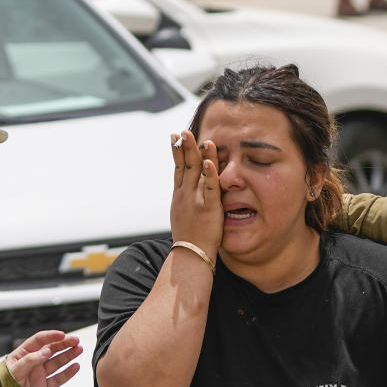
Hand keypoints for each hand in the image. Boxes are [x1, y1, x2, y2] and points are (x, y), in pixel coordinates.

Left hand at [5, 331, 81, 386]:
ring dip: (69, 355)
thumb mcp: (14, 369)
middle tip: (75, 340)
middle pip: (52, 349)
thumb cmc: (3, 384)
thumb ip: (31, 359)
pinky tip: (75, 366)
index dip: (51, 336)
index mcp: (24, 354)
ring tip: (79, 349)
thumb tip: (46, 351)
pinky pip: (59, 378)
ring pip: (58, 362)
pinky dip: (68, 373)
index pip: (39, 341)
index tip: (62, 334)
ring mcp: (40, 374)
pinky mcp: (44, 386)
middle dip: (64, 344)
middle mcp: (34, 362)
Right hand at [170, 130, 222, 257]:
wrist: (190, 256)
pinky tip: (211, 161)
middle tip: (184, 131)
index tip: (175, 136)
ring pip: (196, 172)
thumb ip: (186, 201)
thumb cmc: (189, 239)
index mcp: (179, 195)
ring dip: (197, 154)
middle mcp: (185, 194)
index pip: (177, 168)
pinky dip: (211, 174)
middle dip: (184, 146)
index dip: (176, 152)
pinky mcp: (208, 208)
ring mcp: (195, 200)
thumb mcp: (183, 215)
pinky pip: (210, 188)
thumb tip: (185, 193)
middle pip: (184, 165)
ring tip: (199, 138)